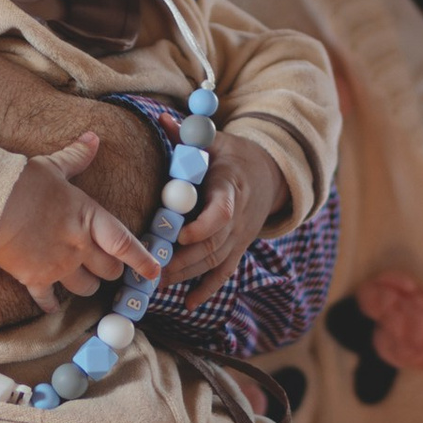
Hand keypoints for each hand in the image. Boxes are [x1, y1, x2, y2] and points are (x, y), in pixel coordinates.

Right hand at [0, 150, 157, 309]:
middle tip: (106, 267)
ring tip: (82, 280)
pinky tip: (50, 305)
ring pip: (86, 287)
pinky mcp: (35, 279)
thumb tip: (93, 137)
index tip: (154, 273)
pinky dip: (50, 304)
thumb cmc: (22, 182)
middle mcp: (80, 246)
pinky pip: (48, 299)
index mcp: (89, 218)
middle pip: (109, 270)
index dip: (143, 260)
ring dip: (87, 285)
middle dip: (111, 271)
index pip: (125, 244)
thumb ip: (77, 156)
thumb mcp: (53, 167)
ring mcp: (59, 265)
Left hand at [167, 132, 287, 302]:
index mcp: (231, 187)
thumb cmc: (232, 156)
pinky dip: (208, 289)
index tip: (179, 234)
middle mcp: (239, 217)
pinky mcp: (238, 248)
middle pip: (215, 244)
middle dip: (184, 258)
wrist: (269, 175)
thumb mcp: (214, 141)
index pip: (222, 213)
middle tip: (154, 267)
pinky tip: (188, 303)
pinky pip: (225, 273)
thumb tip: (160, 119)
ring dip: (187, 275)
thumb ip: (186, 136)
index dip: (203, 227)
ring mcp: (240, 236)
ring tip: (157, 284)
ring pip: (215, 261)